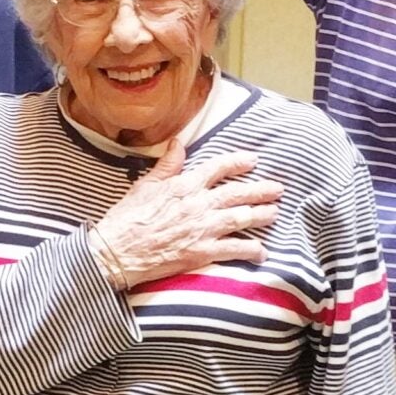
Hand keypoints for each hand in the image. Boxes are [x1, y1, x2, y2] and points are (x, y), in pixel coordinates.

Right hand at [87, 134, 281, 287]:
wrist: (118, 250)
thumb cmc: (127, 219)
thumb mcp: (145, 185)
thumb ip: (167, 164)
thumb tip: (178, 142)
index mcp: (184, 185)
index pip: (217, 168)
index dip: (238, 162)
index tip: (253, 160)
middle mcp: (198, 204)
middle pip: (237, 193)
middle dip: (260, 189)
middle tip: (277, 188)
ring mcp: (203, 228)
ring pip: (241, 218)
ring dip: (261, 215)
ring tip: (275, 213)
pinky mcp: (202, 252)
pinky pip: (234, 249)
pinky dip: (251, 250)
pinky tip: (262, 251)